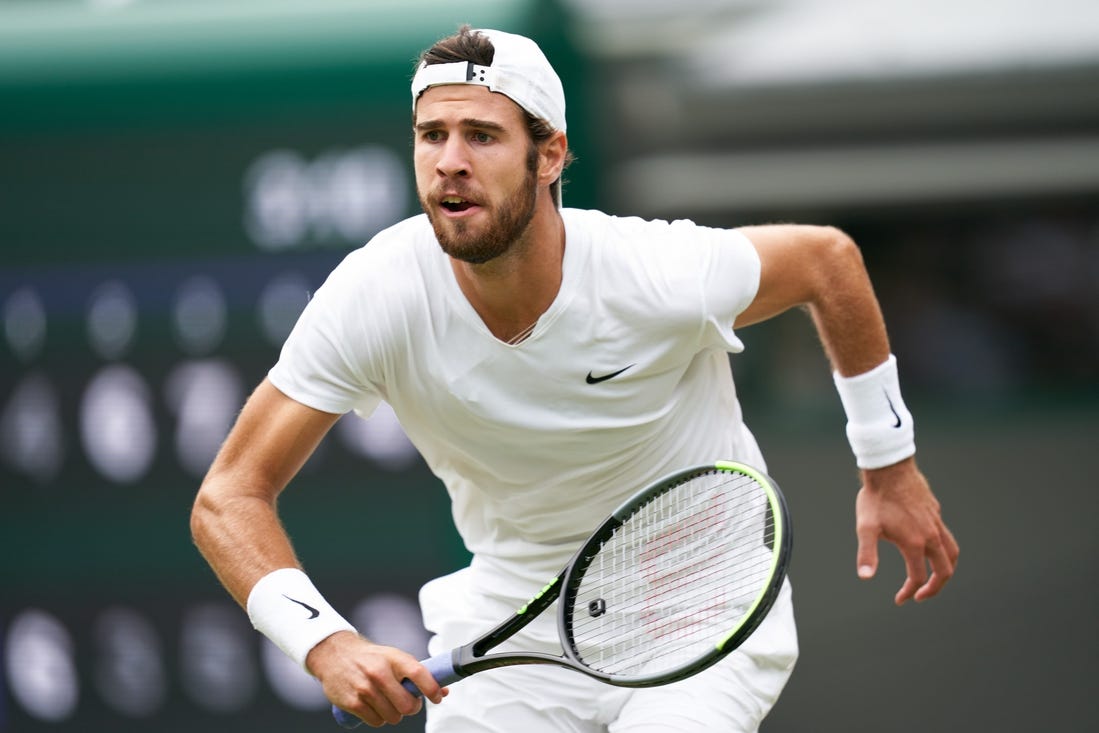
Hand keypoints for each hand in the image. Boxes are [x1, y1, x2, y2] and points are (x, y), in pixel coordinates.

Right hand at [306, 631, 446, 726]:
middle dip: (411, 708)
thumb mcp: (394, 657)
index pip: (419, 673)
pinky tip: (375, 707)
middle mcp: (380, 672)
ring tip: (387, 702)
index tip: (437, 697)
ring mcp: (365, 688)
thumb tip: (443, 691)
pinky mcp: (353, 702)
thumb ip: (417, 673)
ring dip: (394, 714)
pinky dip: (379, 718)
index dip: (432, 689)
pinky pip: (376, 722)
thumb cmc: (369, 657)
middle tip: (407, 703)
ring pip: (393, 717)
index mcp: (394, 658)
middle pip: (407, 705)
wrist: (335, 654)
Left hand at [854, 458, 958, 604]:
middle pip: (944, 571)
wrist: (889, 469)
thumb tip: (865, 577)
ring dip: (945, 569)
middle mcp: (931, 536)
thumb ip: (866, 553)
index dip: (909, 592)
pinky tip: (928, 548)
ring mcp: (936, 524)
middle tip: (920, 595)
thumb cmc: (875, 498)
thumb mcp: (866, 528)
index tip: (900, 599)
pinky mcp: (936, 513)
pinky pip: (947, 537)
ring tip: (932, 577)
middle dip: (934, 588)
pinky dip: (943, 550)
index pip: (917, 578)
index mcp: (915, 543)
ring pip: (952, 553)